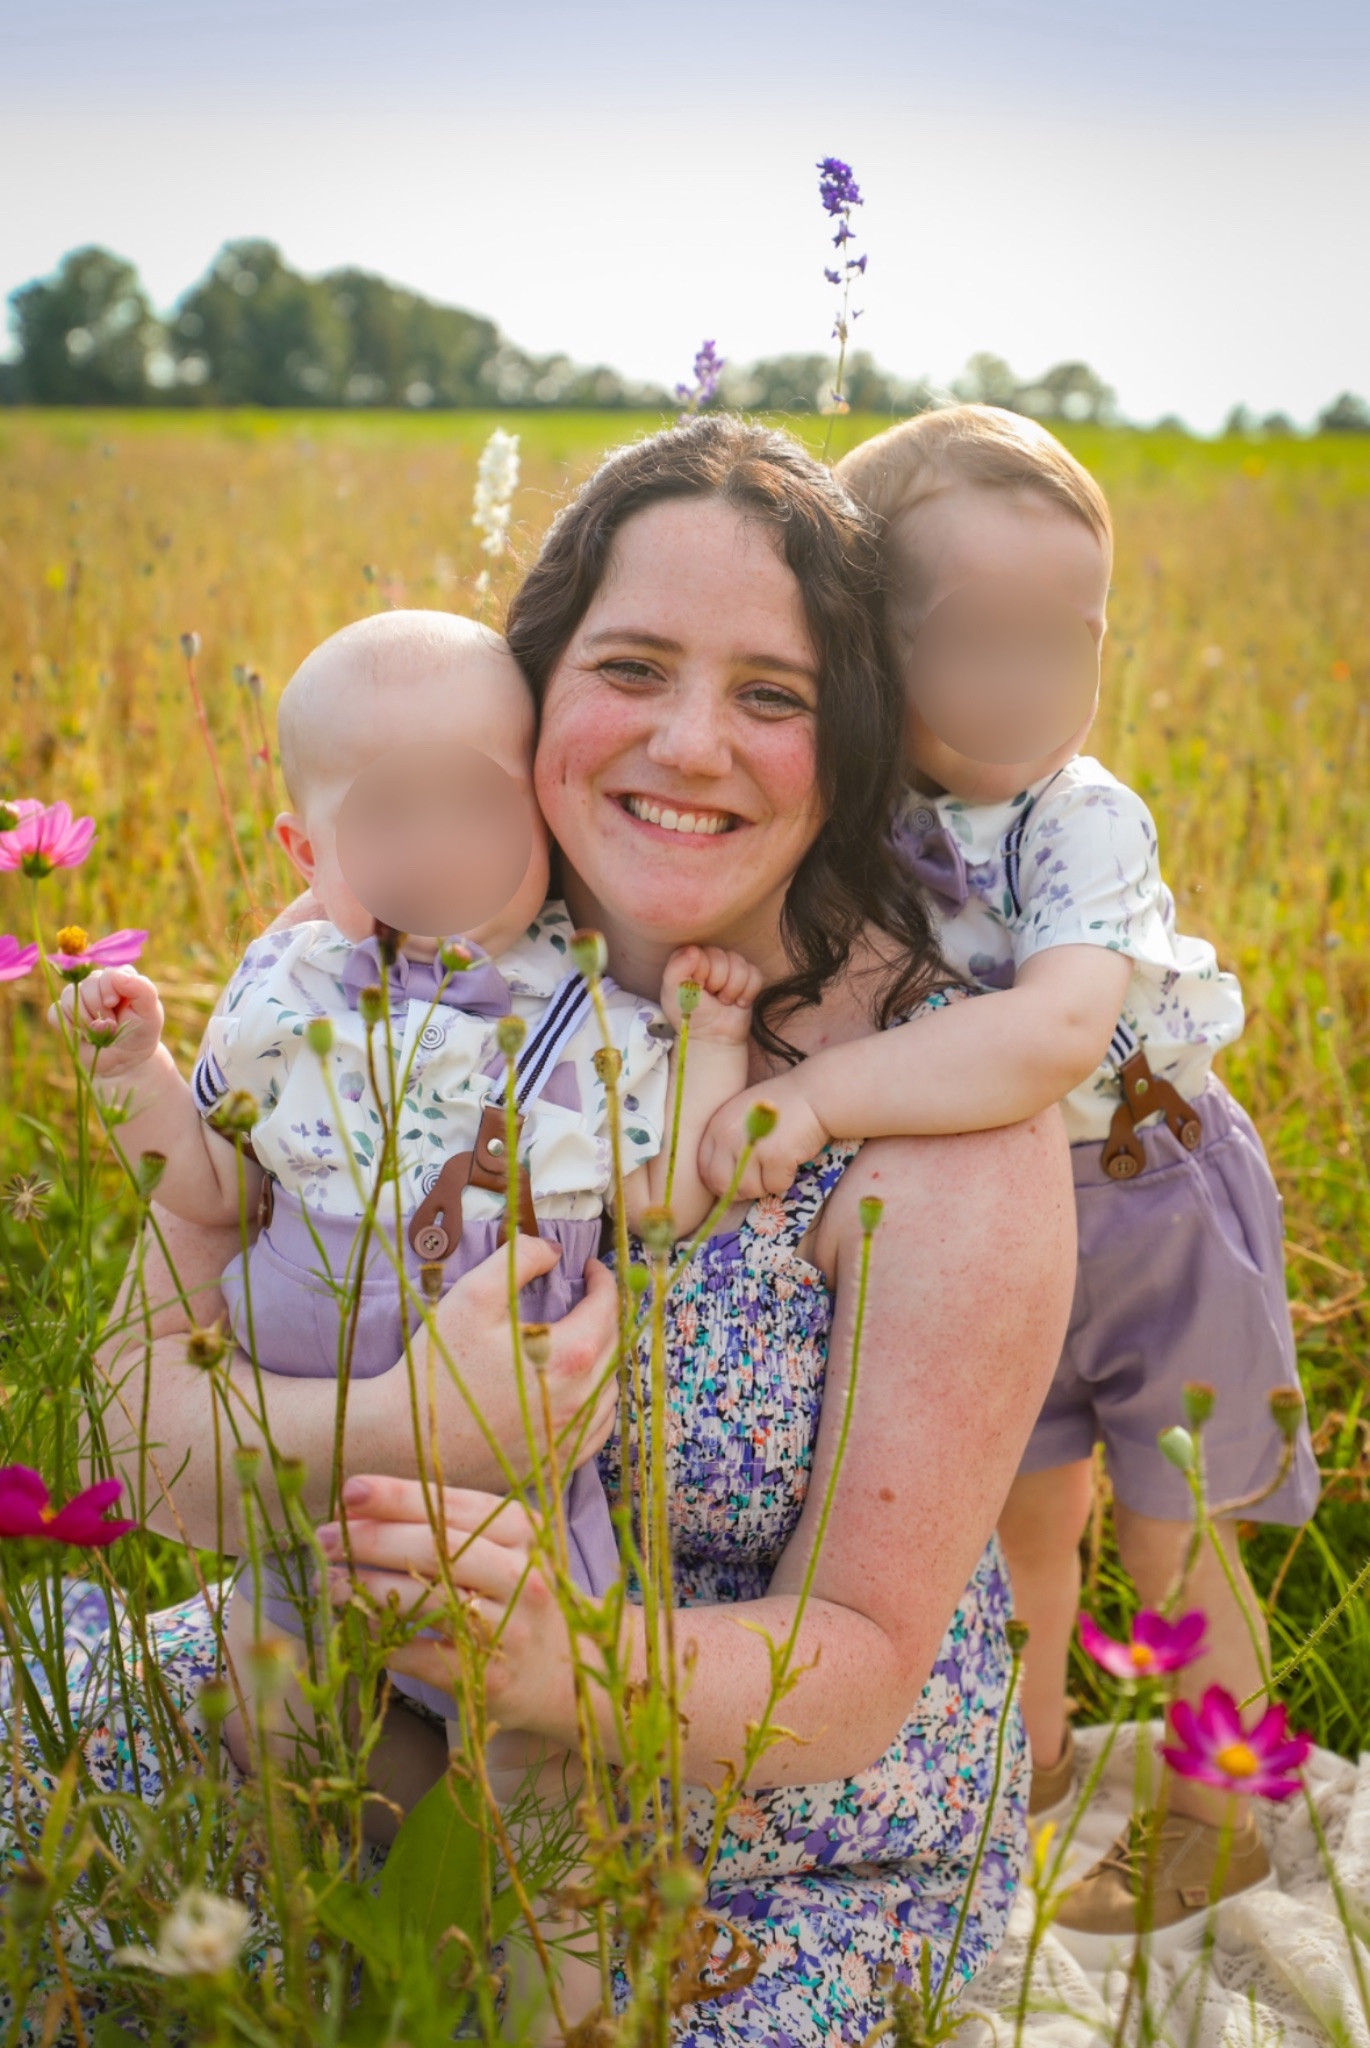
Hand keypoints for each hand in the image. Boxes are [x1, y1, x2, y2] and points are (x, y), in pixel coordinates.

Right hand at [53, 967, 164, 1076]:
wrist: (125, 1059)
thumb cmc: (141, 1032)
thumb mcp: (151, 1012)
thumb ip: (142, 989)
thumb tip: (116, 975)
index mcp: (120, 976)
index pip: (107, 973)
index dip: (109, 991)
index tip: (115, 1005)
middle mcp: (98, 982)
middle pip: (87, 985)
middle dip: (100, 1010)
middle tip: (112, 1024)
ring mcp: (79, 997)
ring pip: (69, 996)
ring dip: (86, 1020)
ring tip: (100, 1030)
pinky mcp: (64, 1014)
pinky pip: (55, 1012)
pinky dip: (69, 1026)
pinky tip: (83, 1034)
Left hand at [318, 1479, 574, 1737]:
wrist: (566, 1673)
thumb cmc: (516, 1596)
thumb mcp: (501, 1549)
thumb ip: (446, 1526)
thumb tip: (362, 1506)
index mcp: (521, 1531)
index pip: (451, 1504)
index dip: (398, 1496)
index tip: (350, 1490)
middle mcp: (522, 1574)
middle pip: (437, 1548)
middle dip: (372, 1540)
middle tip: (325, 1538)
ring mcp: (510, 1627)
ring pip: (428, 1600)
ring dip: (369, 1588)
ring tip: (331, 1582)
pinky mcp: (491, 1676)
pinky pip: (424, 1653)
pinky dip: (384, 1639)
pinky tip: (358, 1627)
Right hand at [383, 1235, 619, 1492]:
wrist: (407, 1440)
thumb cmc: (438, 1366)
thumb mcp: (474, 1296)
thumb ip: (520, 1260)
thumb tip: (556, 1250)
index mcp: (569, 1355)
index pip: (608, 1308)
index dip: (603, 1280)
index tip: (590, 1267)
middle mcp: (582, 1400)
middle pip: (614, 1346)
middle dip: (605, 1314)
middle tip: (586, 1296)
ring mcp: (571, 1437)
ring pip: (610, 1388)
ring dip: (602, 1357)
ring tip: (580, 1337)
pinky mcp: (558, 1463)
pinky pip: (597, 1427)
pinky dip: (595, 1400)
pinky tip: (575, 1388)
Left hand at [661, 944, 762, 1046]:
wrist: (712, 1038)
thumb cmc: (689, 1015)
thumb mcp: (673, 994)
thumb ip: (675, 969)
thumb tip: (694, 951)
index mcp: (688, 958)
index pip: (700, 952)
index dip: (700, 973)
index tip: (696, 988)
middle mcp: (710, 958)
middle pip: (722, 956)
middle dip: (717, 982)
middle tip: (711, 997)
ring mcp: (730, 967)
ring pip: (740, 964)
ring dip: (732, 989)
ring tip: (723, 1001)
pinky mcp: (748, 978)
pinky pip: (755, 974)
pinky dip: (747, 993)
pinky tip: (738, 1003)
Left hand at [699, 1072, 829, 1198]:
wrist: (813, 1094)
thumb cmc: (779, 1106)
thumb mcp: (740, 1116)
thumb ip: (727, 1141)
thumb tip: (722, 1180)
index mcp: (717, 1127)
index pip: (704, 1169)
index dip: (720, 1182)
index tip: (736, 1181)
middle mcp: (728, 1137)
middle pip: (721, 1185)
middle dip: (740, 1191)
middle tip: (758, 1182)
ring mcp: (751, 1148)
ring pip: (750, 1189)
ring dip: (765, 1185)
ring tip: (777, 1165)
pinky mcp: (776, 1157)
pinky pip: (775, 1186)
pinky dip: (785, 1179)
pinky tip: (791, 1159)